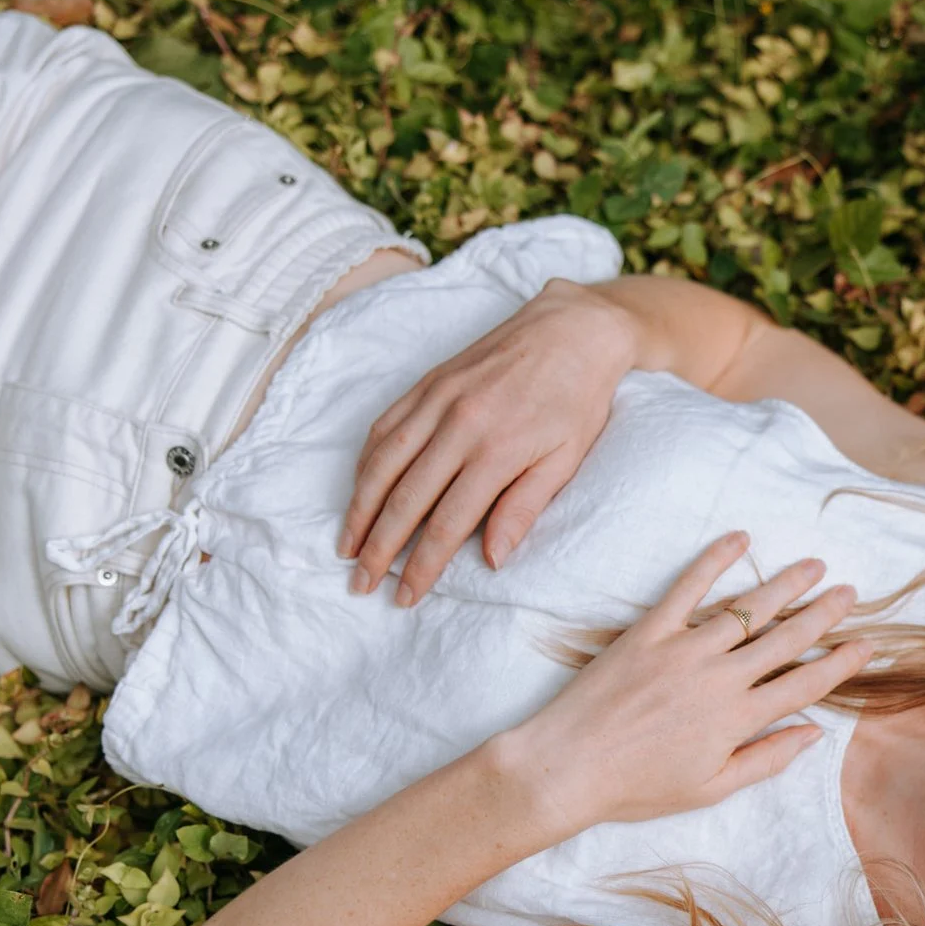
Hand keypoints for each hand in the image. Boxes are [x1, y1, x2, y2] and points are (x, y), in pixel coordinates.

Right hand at [339, 280, 640, 607]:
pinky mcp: (427, 382)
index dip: (422, 565)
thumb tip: (493, 559)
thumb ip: (524, 507)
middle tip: (360, 583)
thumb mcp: (566, 460)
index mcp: (497, 450)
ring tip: (346, 546)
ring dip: (360, 510)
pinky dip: (366, 463)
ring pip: (383, 463)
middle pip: (405, 499)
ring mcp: (437, 400)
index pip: (448, 524)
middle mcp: (459, 425)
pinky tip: (360, 491)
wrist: (573, 330)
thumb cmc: (578, 400)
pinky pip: (384, 427)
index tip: (404, 596)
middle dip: (379, 548)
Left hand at [491, 533, 873, 837]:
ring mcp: (684, 649)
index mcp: (738, 720)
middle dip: (823, 614)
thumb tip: (813, 734)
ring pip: (748, 609)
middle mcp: (720, 678)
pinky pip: (687, 587)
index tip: (866, 645)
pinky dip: (715, 560)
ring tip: (813, 565)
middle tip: (850, 593)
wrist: (567, 767)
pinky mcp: (648, 631)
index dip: (840, 664)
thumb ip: (766, 758)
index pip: (804, 685)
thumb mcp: (710, 788)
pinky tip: (741, 539)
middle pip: (785, 639)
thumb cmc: (637, 788)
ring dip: (785, 584)